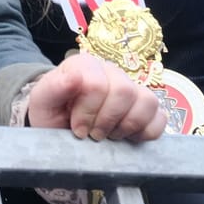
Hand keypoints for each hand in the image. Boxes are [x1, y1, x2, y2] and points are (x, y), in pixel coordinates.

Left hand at [25, 54, 165, 141]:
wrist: (59, 127)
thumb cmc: (51, 113)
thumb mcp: (42, 102)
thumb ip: (54, 87)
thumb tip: (74, 76)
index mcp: (86, 65)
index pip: (97, 84)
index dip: (88, 112)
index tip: (77, 128)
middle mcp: (112, 72)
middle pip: (125, 92)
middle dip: (107, 120)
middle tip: (93, 134)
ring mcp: (132, 89)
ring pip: (147, 101)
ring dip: (128, 126)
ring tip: (110, 135)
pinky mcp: (146, 108)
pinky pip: (161, 117)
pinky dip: (147, 132)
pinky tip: (128, 137)